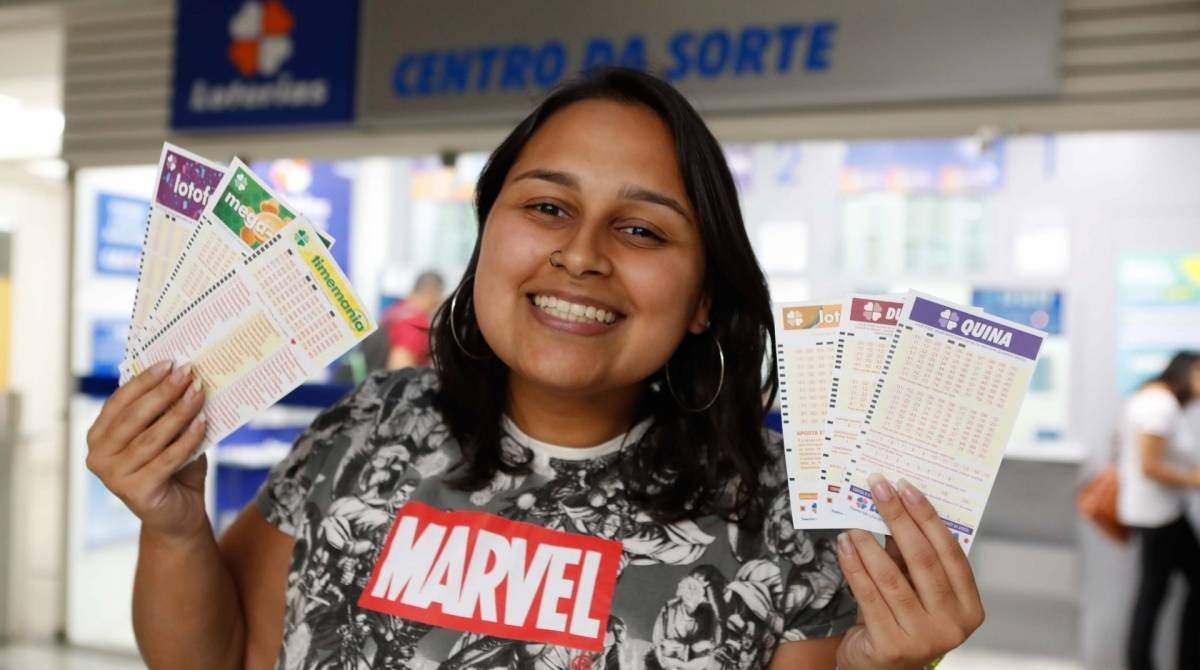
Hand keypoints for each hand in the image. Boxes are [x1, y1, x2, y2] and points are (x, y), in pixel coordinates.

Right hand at [85, 360, 210, 541]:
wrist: (180, 513)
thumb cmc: (173, 467)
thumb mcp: (167, 434)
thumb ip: (164, 411)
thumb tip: (182, 374)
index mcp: (99, 436)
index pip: (119, 401)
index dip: (144, 381)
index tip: (170, 362)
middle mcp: (98, 455)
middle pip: (134, 417)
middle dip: (163, 392)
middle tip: (188, 372)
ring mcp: (113, 476)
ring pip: (151, 437)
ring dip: (178, 412)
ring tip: (199, 393)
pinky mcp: (134, 492)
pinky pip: (166, 459)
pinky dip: (186, 439)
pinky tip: (203, 422)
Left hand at [834, 474, 984, 669]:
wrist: (879, 668)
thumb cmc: (900, 619)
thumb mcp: (914, 588)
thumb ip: (910, 555)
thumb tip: (895, 505)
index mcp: (969, 607)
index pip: (950, 553)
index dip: (928, 517)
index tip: (907, 488)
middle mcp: (953, 625)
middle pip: (923, 560)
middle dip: (898, 518)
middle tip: (878, 487)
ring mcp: (923, 638)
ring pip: (893, 578)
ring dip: (870, 542)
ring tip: (853, 519)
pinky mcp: (891, 646)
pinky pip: (868, 596)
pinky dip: (854, 566)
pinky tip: (844, 545)